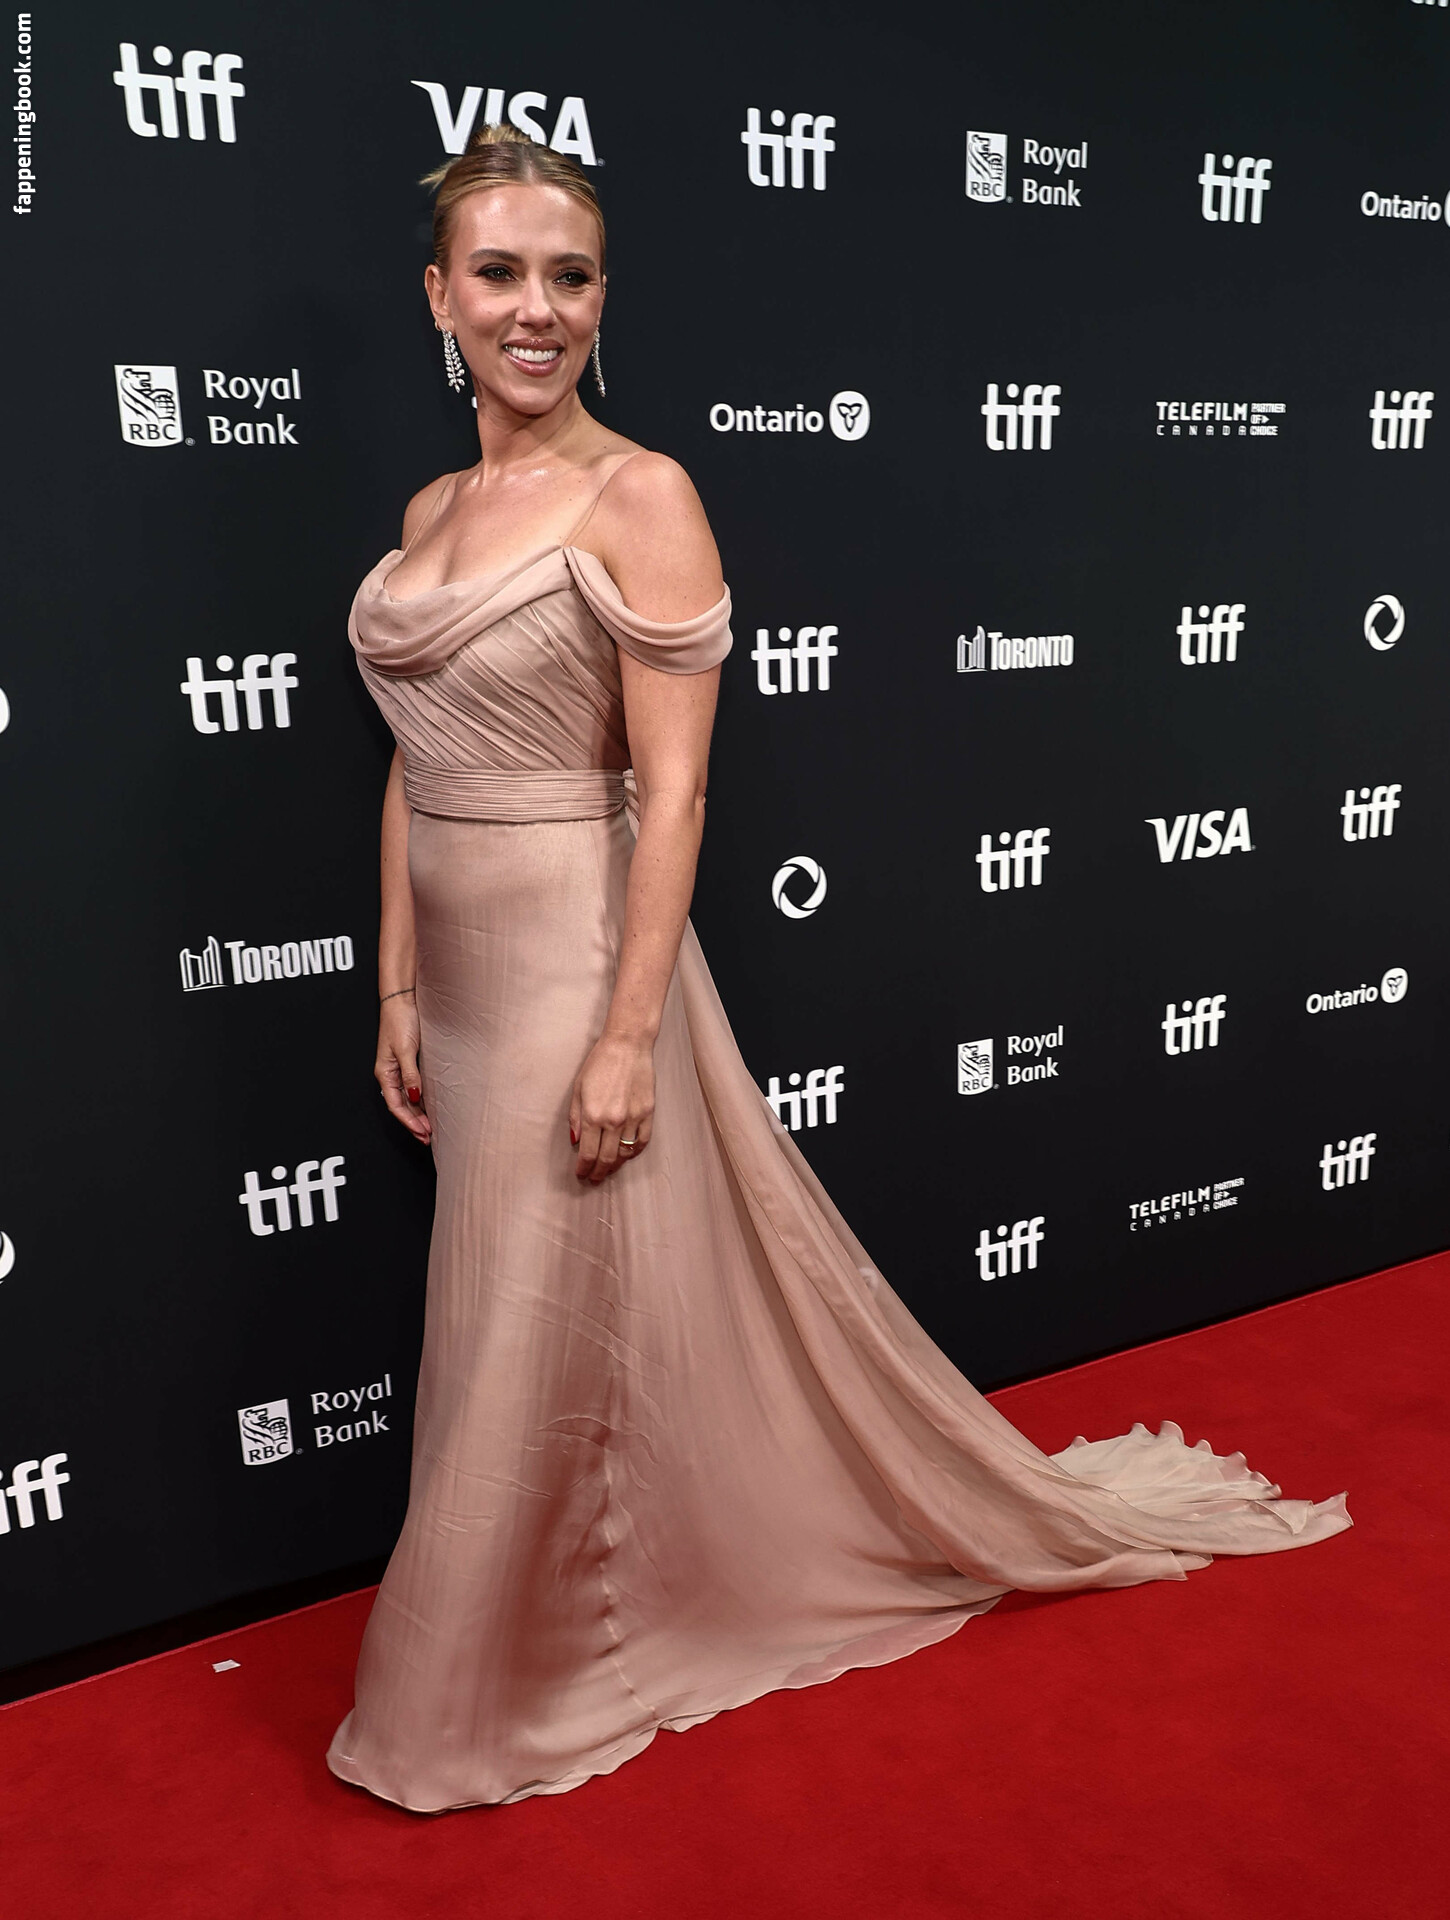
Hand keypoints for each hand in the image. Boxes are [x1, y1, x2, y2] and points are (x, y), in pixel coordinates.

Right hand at [376, 994, 431, 1144]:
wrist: (403, 1000)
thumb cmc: (400, 1021)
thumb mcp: (405, 1050)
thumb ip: (410, 1074)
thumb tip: (415, 1097)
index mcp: (385, 1073)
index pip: (395, 1105)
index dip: (409, 1121)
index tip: (422, 1133)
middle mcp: (391, 1074)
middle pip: (401, 1106)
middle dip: (414, 1123)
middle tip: (428, 1138)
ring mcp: (400, 1069)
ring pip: (408, 1099)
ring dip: (418, 1115)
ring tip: (430, 1128)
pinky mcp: (410, 1062)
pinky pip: (414, 1088)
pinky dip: (421, 1101)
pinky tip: (430, 1107)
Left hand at [570, 1033, 653, 1182]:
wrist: (627, 1045)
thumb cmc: (599, 1063)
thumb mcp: (578, 1088)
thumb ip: (576, 1117)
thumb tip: (575, 1140)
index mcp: (593, 1115)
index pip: (588, 1153)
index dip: (583, 1168)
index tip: (581, 1173)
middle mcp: (614, 1121)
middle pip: (606, 1158)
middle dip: (598, 1172)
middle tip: (594, 1179)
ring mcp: (633, 1118)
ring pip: (625, 1153)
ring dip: (615, 1165)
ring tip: (609, 1169)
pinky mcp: (648, 1113)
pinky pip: (642, 1141)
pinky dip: (634, 1152)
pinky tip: (627, 1155)